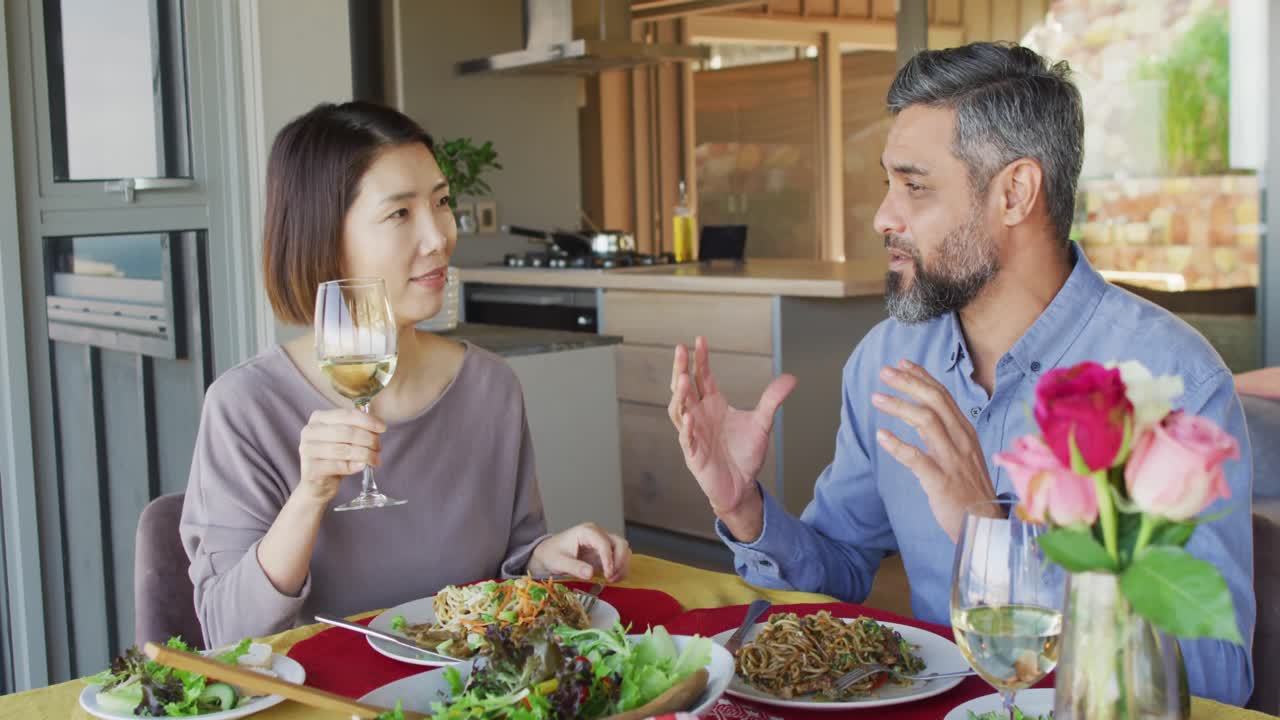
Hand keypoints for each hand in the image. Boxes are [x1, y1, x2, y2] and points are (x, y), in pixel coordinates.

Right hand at [296, 408, 385, 504]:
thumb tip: (379, 425)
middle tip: (379, 447)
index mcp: (318, 418)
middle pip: (347, 432)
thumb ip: (359, 429)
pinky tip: (362, 467)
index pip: (346, 414)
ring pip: (344, 450)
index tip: (383, 428)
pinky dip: (354, 466)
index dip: (367, 420)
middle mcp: (309, 431)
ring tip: (375, 460)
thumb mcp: (346, 439)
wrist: (317, 484)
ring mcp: (307, 450)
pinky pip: (339, 466)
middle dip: (368, 439)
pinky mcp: (310, 469)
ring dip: (365, 454)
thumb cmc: (335, 458)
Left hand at [529, 523, 629, 581]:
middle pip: (620, 543)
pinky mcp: (604, 553)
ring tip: (611, 579)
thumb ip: (574, 567)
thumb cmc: (551, 554)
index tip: (607, 574)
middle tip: (610, 577)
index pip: (604, 543)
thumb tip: (590, 573)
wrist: (548, 554)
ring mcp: (602, 542)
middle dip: (619, 561)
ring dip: (621, 565)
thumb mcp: (558, 562)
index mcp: (586, 531)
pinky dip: (620, 568)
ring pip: (623, 550)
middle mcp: (598, 534)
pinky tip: (611, 578)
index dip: (609, 559)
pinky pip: (619, 558)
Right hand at [668, 336, 795, 539]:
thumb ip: (772, 400)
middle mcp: (699, 416)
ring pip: (679, 410)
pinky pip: (686, 439)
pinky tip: (688, 417)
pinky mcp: (694, 454)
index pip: (702, 377)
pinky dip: (686, 428)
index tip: (699, 340)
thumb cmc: (746, 454)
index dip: (700, 359)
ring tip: (682, 379)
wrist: (742, 485)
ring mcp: (693, 434)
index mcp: (712, 405)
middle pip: (684, 388)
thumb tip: (791, 378)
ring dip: (679, 396)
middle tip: (680, 350)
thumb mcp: (762, 423)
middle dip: (681, 369)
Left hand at [872, 359, 996, 541]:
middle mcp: (961, 441)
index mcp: (966, 432)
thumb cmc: (969, 490)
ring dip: (898, 406)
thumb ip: (943, 434)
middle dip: (908, 383)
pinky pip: (917, 458)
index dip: (922, 377)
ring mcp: (952, 460)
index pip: (943, 396)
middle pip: (935, 401)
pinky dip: (897, 445)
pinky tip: (880, 436)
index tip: (902, 363)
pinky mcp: (941, 481)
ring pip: (926, 422)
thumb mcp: (961, 454)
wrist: (985, 525)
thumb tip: (922, 412)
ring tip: (876, 398)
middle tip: (885, 372)